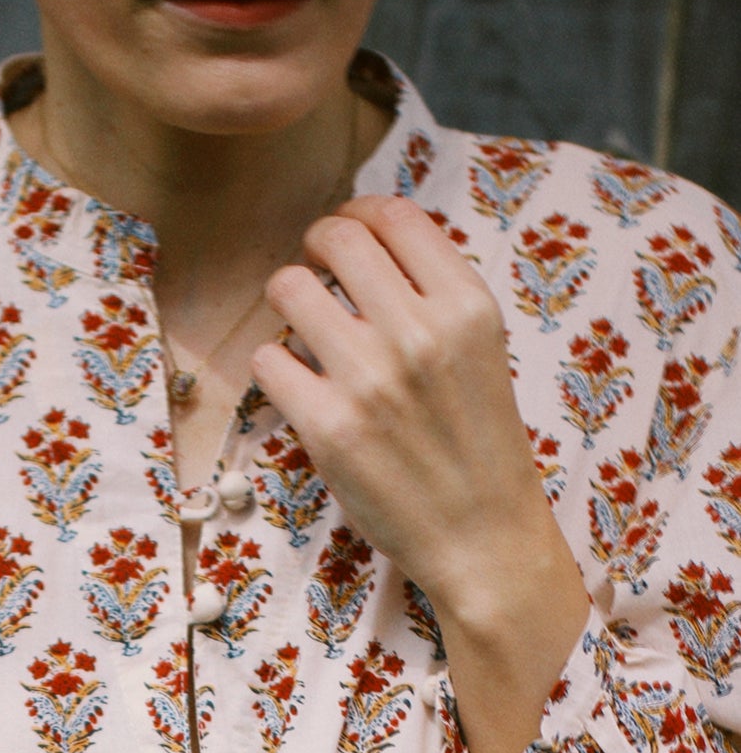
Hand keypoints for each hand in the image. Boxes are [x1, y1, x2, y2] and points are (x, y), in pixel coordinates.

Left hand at [252, 195, 590, 752]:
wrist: (484, 538)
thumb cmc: (480, 446)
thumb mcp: (482, 352)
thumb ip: (434, 297)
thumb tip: (369, 242)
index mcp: (466, 305)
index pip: (394, 216)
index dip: (358, 214)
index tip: (346, 233)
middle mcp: (418, 331)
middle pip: (336, 237)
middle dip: (315, 247)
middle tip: (314, 275)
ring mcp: (368, 378)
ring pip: (290, 288)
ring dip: (287, 303)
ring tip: (302, 332)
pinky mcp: (327, 426)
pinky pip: (268, 360)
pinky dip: (274, 368)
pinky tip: (296, 388)